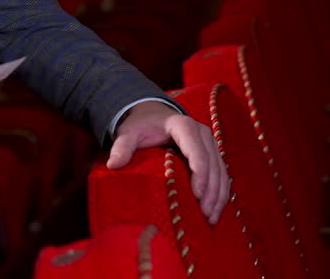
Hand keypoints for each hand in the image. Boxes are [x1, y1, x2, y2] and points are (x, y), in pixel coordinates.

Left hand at [106, 102, 230, 223]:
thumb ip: (122, 147)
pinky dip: (220, 192)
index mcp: (183, 126)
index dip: (199, 173)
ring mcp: (210, 143)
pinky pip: (221, 174)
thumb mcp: (129, 134)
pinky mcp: (212, 153)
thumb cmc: (141, 126)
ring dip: (218, 195)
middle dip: (211, 191)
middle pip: (212, 164)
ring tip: (211, 218)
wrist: (152, 117)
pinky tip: (215, 210)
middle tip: (205, 214)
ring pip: (220, 171)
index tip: (197, 195)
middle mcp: (202, 133)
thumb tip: (113, 165)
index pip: (196, 150)